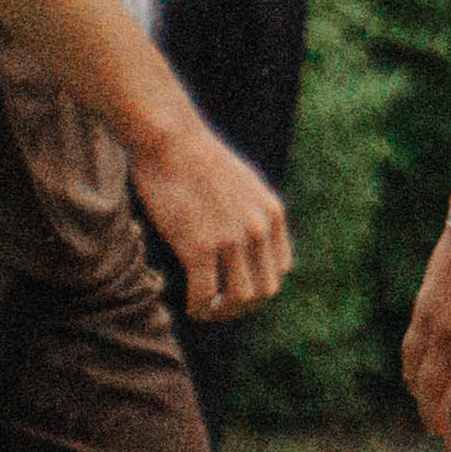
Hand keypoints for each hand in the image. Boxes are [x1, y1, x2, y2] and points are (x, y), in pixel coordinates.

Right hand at [135, 117, 289, 324]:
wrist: (169, 139)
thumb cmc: (197, 159)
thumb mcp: (242, 184)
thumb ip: (251, 213)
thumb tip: (246, 241)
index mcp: (272, 214)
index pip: (281, 269)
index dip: (260, 284)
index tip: (237, 287)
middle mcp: (258, 229)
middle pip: (265, 290)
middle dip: (244, 305)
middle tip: (221, 306)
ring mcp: (230, 240)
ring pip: (239, 299)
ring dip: (223, 312)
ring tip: (207, 309)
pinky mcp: (199, 247)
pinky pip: (205, 295)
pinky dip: (200, 309)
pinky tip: (192, 308)